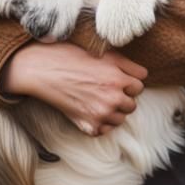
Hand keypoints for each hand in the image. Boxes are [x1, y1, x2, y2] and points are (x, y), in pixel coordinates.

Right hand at [0, 42, 146, 135]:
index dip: (128, 81)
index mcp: (118, 79)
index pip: (139, 86)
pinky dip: (100, 123)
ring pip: (120, 119)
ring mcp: (100, 115)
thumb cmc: (70, 57)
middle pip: (132, 105)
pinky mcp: (87, 126)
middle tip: (105, 89)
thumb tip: (143, 74)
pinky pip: (104, 130)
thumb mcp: (102, 54)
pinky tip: (89, 110)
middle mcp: (112, 99)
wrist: (41, 70)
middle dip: (122, 97)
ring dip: (113, 111)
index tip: (116, 79)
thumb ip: (127, 65)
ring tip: (97, 99)